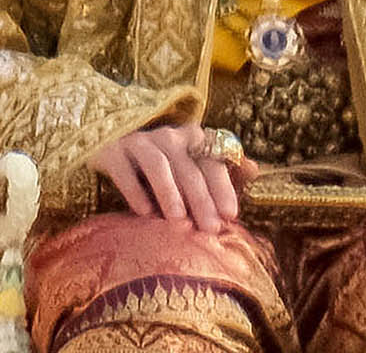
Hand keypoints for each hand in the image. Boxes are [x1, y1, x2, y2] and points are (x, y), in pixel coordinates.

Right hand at [87, 124, 258, 232]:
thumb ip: (223, 171)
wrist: (110, 147)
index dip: (223, 188)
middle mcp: (168, 136)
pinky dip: (135, 190)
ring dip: (170, 192)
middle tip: (209, 228)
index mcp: (193, 138)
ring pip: (159, 165)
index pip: (213, 161)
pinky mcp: (112, 151)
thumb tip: (255, 169)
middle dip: (201, 198)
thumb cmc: (162, 168)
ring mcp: (139, 142)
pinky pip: (125, 169)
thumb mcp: (193, 166)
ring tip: (178, 219)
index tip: (231, 215)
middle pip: (189, 167)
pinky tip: (144, 212)